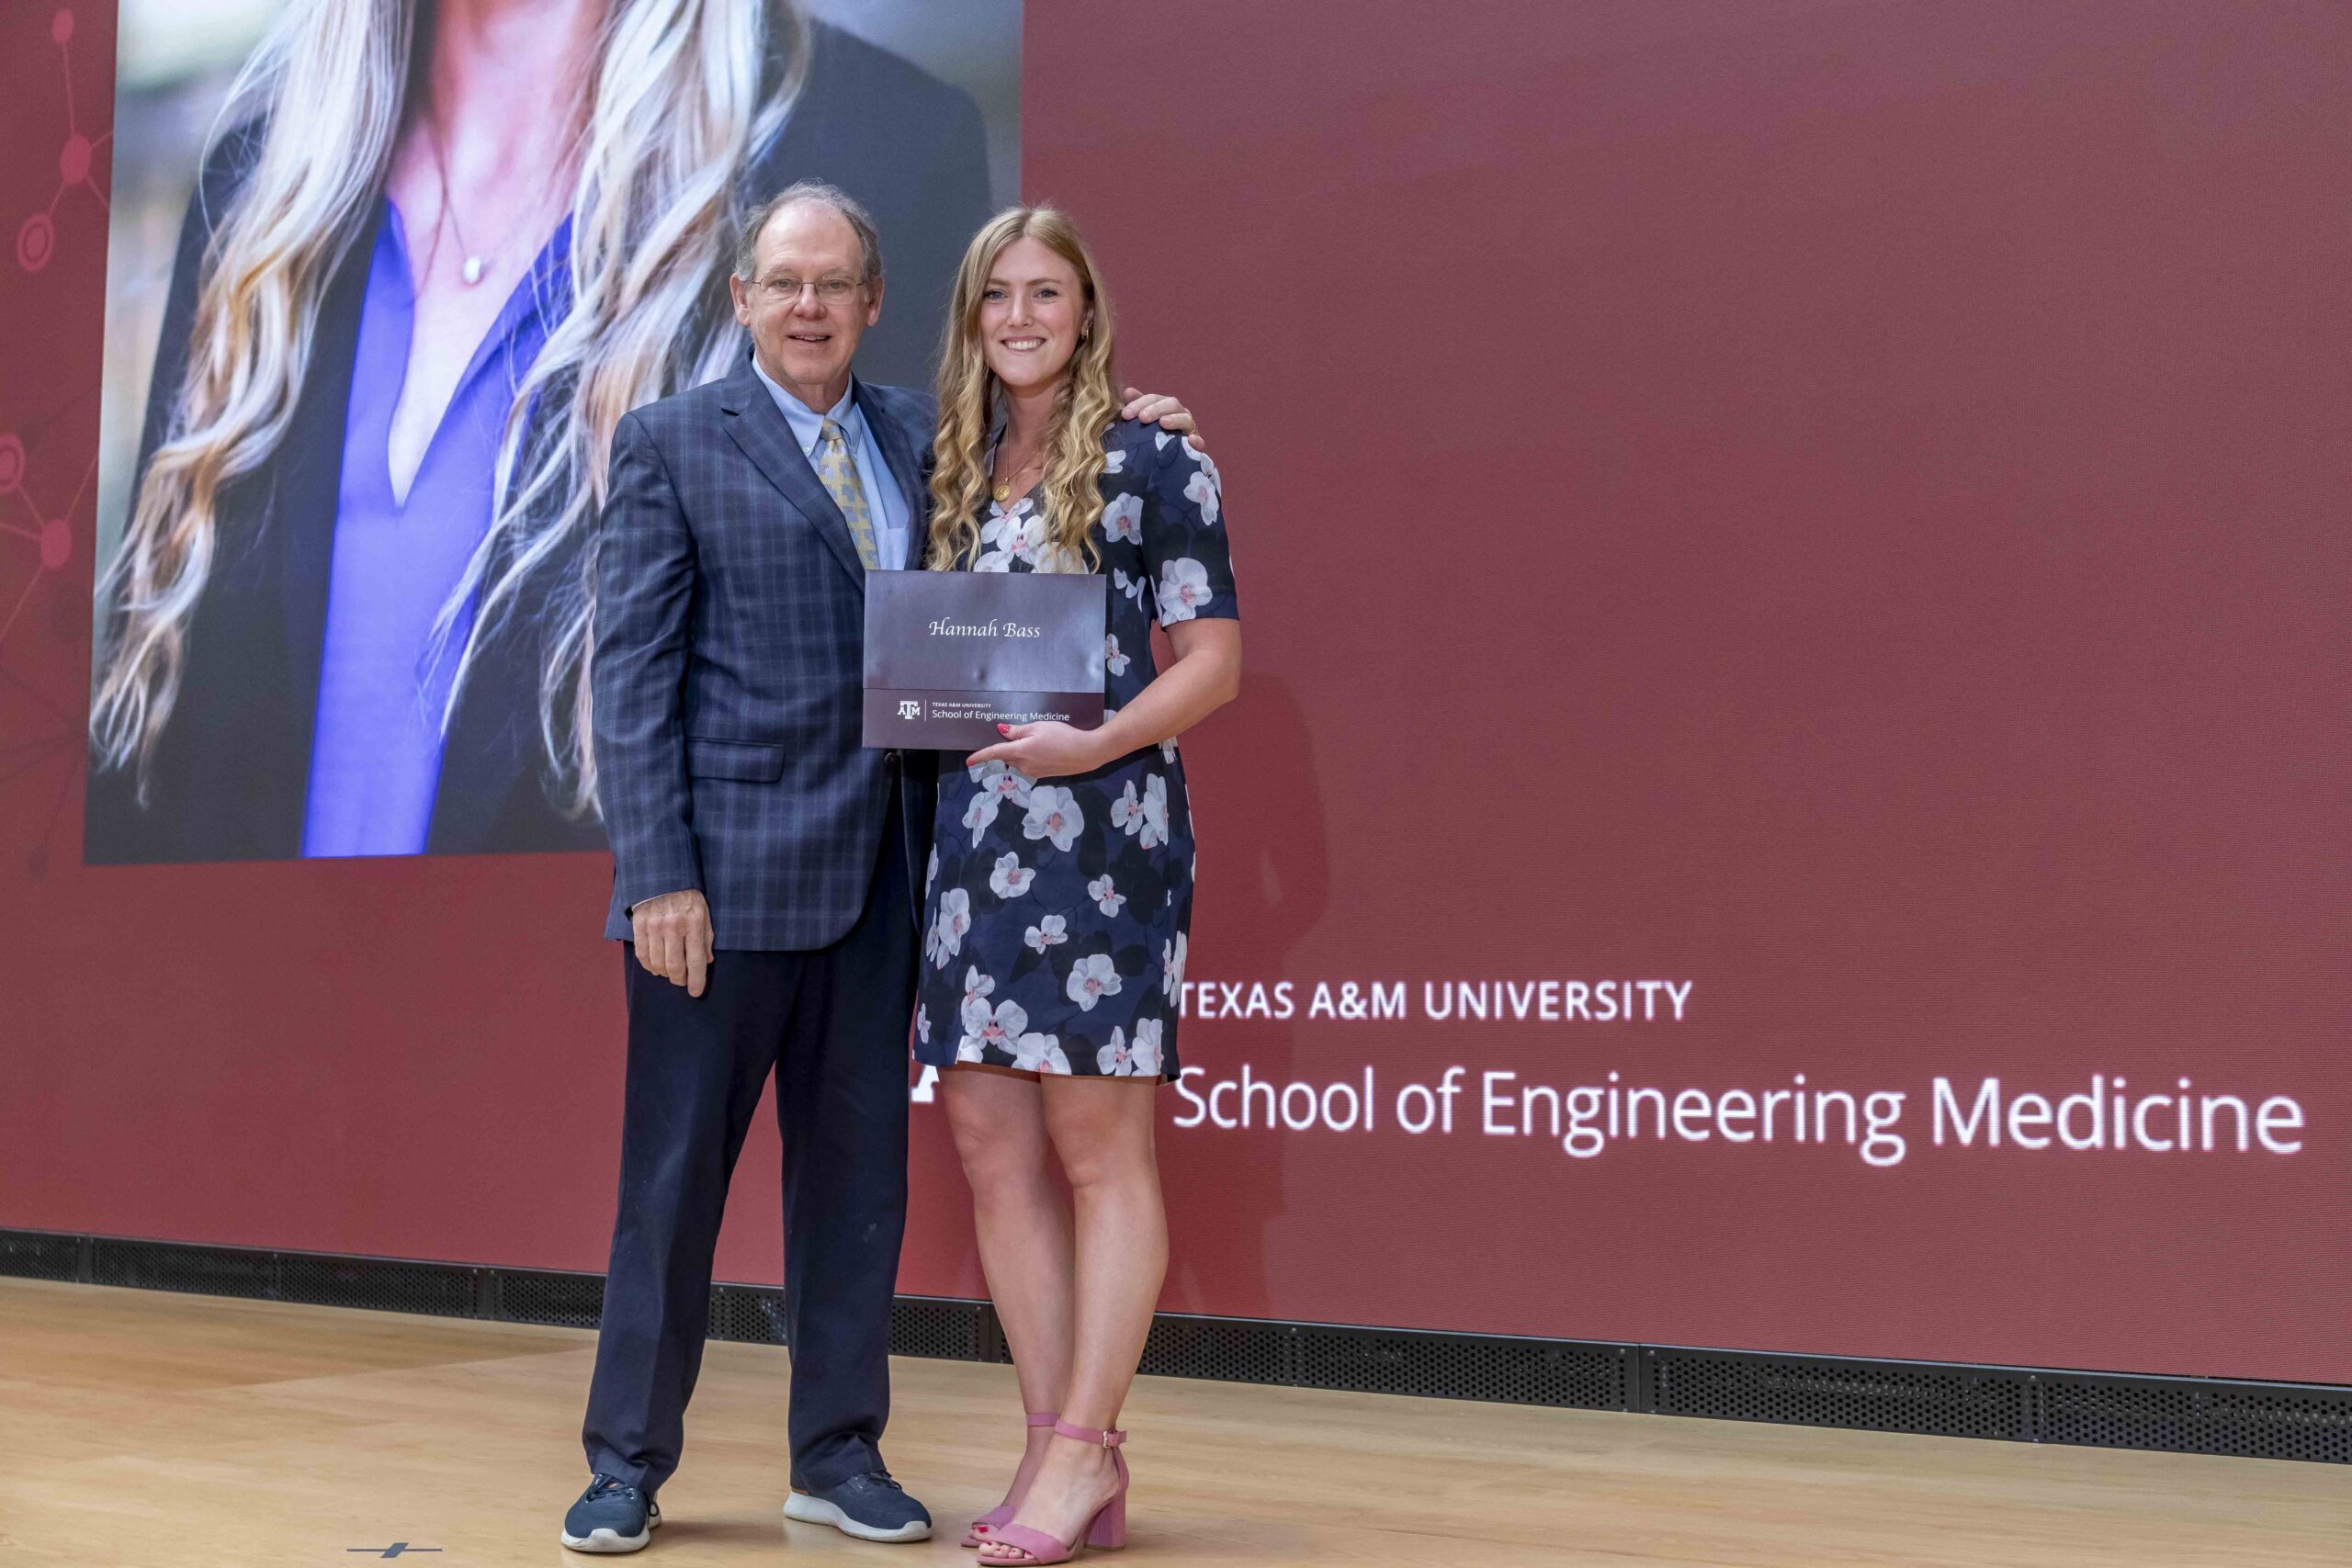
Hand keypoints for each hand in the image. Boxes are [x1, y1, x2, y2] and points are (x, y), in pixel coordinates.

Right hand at [631, 888, 713, 996]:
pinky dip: (649, 965)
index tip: (695, 992)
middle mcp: (673, 926)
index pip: (696, 960)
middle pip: (675, 965)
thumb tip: (707, 961)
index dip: (696, 980)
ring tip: (669, 973)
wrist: (662, 876)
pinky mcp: (639, 925)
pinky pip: (642, 954)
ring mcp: (654, 926)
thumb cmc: (687, 896)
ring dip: (664, 973)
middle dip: (679, 979)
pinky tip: (655, 966)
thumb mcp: (703, 913)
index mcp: (693, 923)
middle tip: (681, 981)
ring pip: (657, 963)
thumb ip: (706, 937)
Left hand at [965, 721, 1104, 779]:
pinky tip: (1046, 749)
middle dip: (1007, 748)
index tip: (968, 762)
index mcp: (1020, 751)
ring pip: (1018, 761)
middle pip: (1007, 757)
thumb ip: (1018, 731)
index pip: (994, 753)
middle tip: (1018, 735)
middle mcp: (1024, 765)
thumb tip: (1002, 731)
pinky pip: (1029, 765)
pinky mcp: (1043, 775)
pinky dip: (1031, 757)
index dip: (980, 756)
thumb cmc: (1063, 736)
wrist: (1086, 753)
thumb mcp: (1039, 727)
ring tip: (1040, 739)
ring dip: (1021, 752)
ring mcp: (1033, 772)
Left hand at [1121, 386, 1206, 452]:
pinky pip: (1199, 442)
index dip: (1139, 404)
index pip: (1153, 399)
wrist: (1170, 461)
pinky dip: (1196, 440)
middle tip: (1142, 418)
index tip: (1125, 414)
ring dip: (1175, 419)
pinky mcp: (1196, 445)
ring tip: (1163, 423)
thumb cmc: (1152, 437)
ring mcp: (1189, 428)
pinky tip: (1190, 440)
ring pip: (1185, 419)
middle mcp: (1179, 413)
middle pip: (1170, 404)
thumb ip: (1136, 407)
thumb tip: (1127, 391)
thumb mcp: (1142, 422)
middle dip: (1155, 409)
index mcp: (1165, 406)